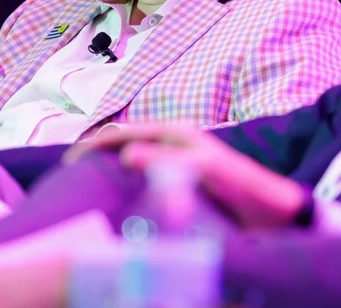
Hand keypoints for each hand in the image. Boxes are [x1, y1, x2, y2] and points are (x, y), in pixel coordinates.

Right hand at [64, 124, 305, 229]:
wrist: (274, 207)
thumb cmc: (243, 187)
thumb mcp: (204, 170)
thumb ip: (166, 161)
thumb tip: (126, 154)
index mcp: (175, 133)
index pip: (120, 133)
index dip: (92, 147)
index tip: (68, 166)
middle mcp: (174, 139)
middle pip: (121, 141)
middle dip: (93, 156)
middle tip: (66, 180)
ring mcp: (178, 155)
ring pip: (130, 156)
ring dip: (106, 168)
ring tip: (83, 189)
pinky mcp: (182, 174)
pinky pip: (143, 172)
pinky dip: (124, 180)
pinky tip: (116, 198)